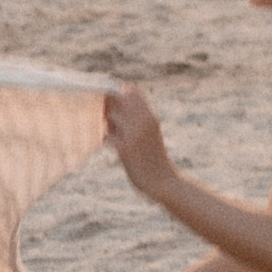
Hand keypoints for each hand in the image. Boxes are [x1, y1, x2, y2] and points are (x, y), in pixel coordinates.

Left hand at [104, 84, 176, 204]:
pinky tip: (113, 149)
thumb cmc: (153, 158)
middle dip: (108, 105)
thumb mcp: (150, 134)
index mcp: (151, 116)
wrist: (164, 182)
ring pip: (110, 116)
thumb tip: (111, 107)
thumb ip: (136, 119)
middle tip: (109, 121)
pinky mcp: (126, 149)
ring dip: (107, 125)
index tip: (111, 103)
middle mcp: (144, 121)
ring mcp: (134, 134)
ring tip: (114, 136)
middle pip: (118, 98)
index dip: (117, 92)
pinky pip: (106, 137)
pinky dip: (106, 141)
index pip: (131, 90)